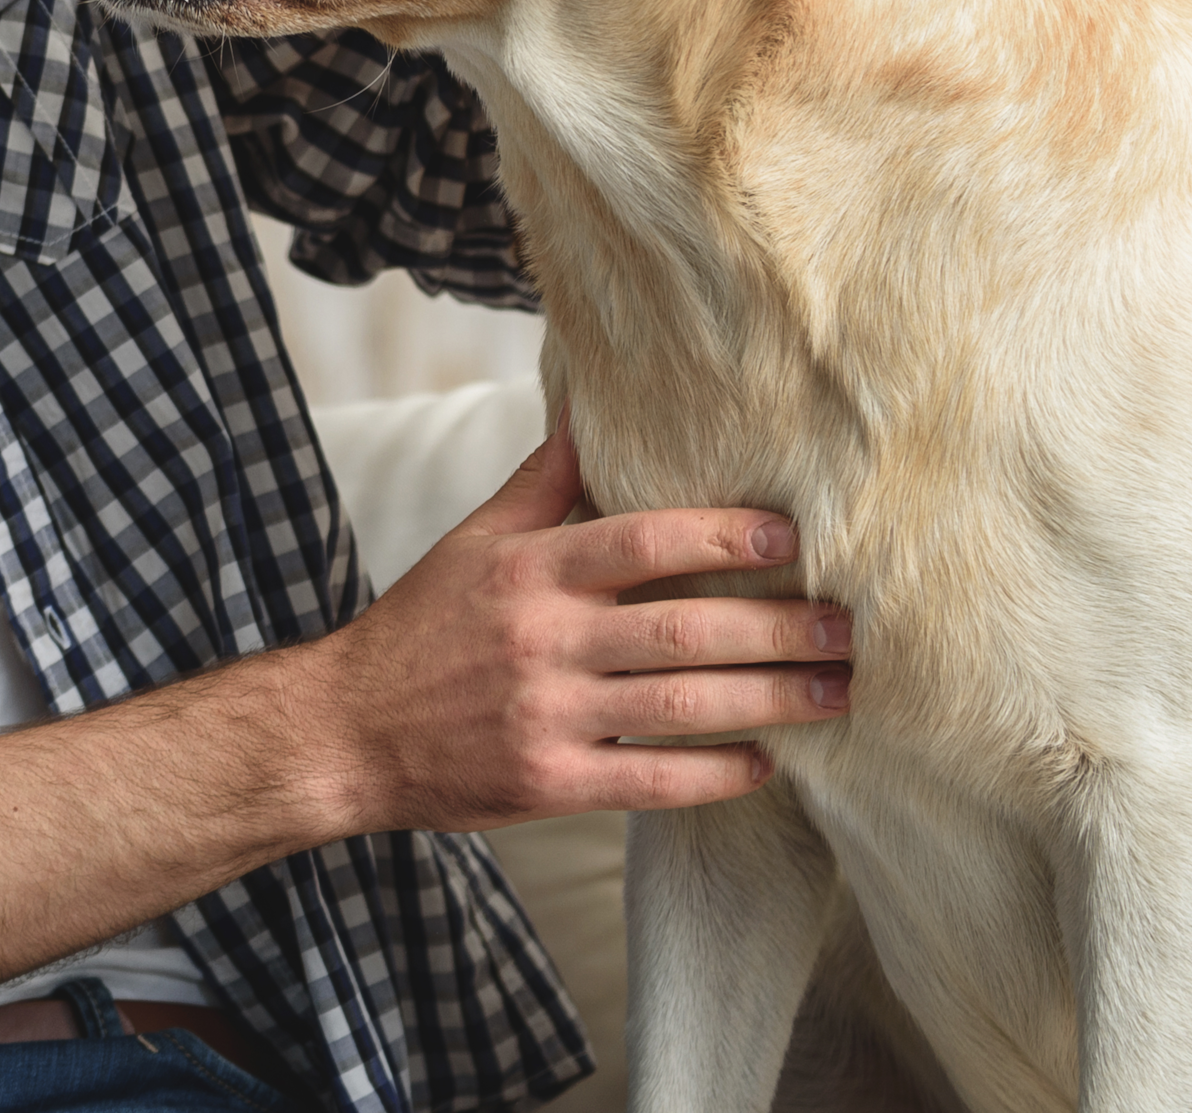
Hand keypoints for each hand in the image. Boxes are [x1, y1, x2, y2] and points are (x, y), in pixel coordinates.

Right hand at [307, 430, 851, 833]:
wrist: (346, 731)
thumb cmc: (421, 627)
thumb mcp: (474, 542)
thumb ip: (544, 484)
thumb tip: (591, 408)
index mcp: (530, 571)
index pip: (641, 541)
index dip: (721, 534)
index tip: (791, 535)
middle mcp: (544, 640)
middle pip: (682, 629)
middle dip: (775, 628)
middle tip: (846, 627)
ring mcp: (548, 716)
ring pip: (681, 707)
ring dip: (769, 701)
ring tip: (835, 694)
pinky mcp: (550, 783)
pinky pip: (652, 782)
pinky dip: (716, 774)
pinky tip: (767, 763)